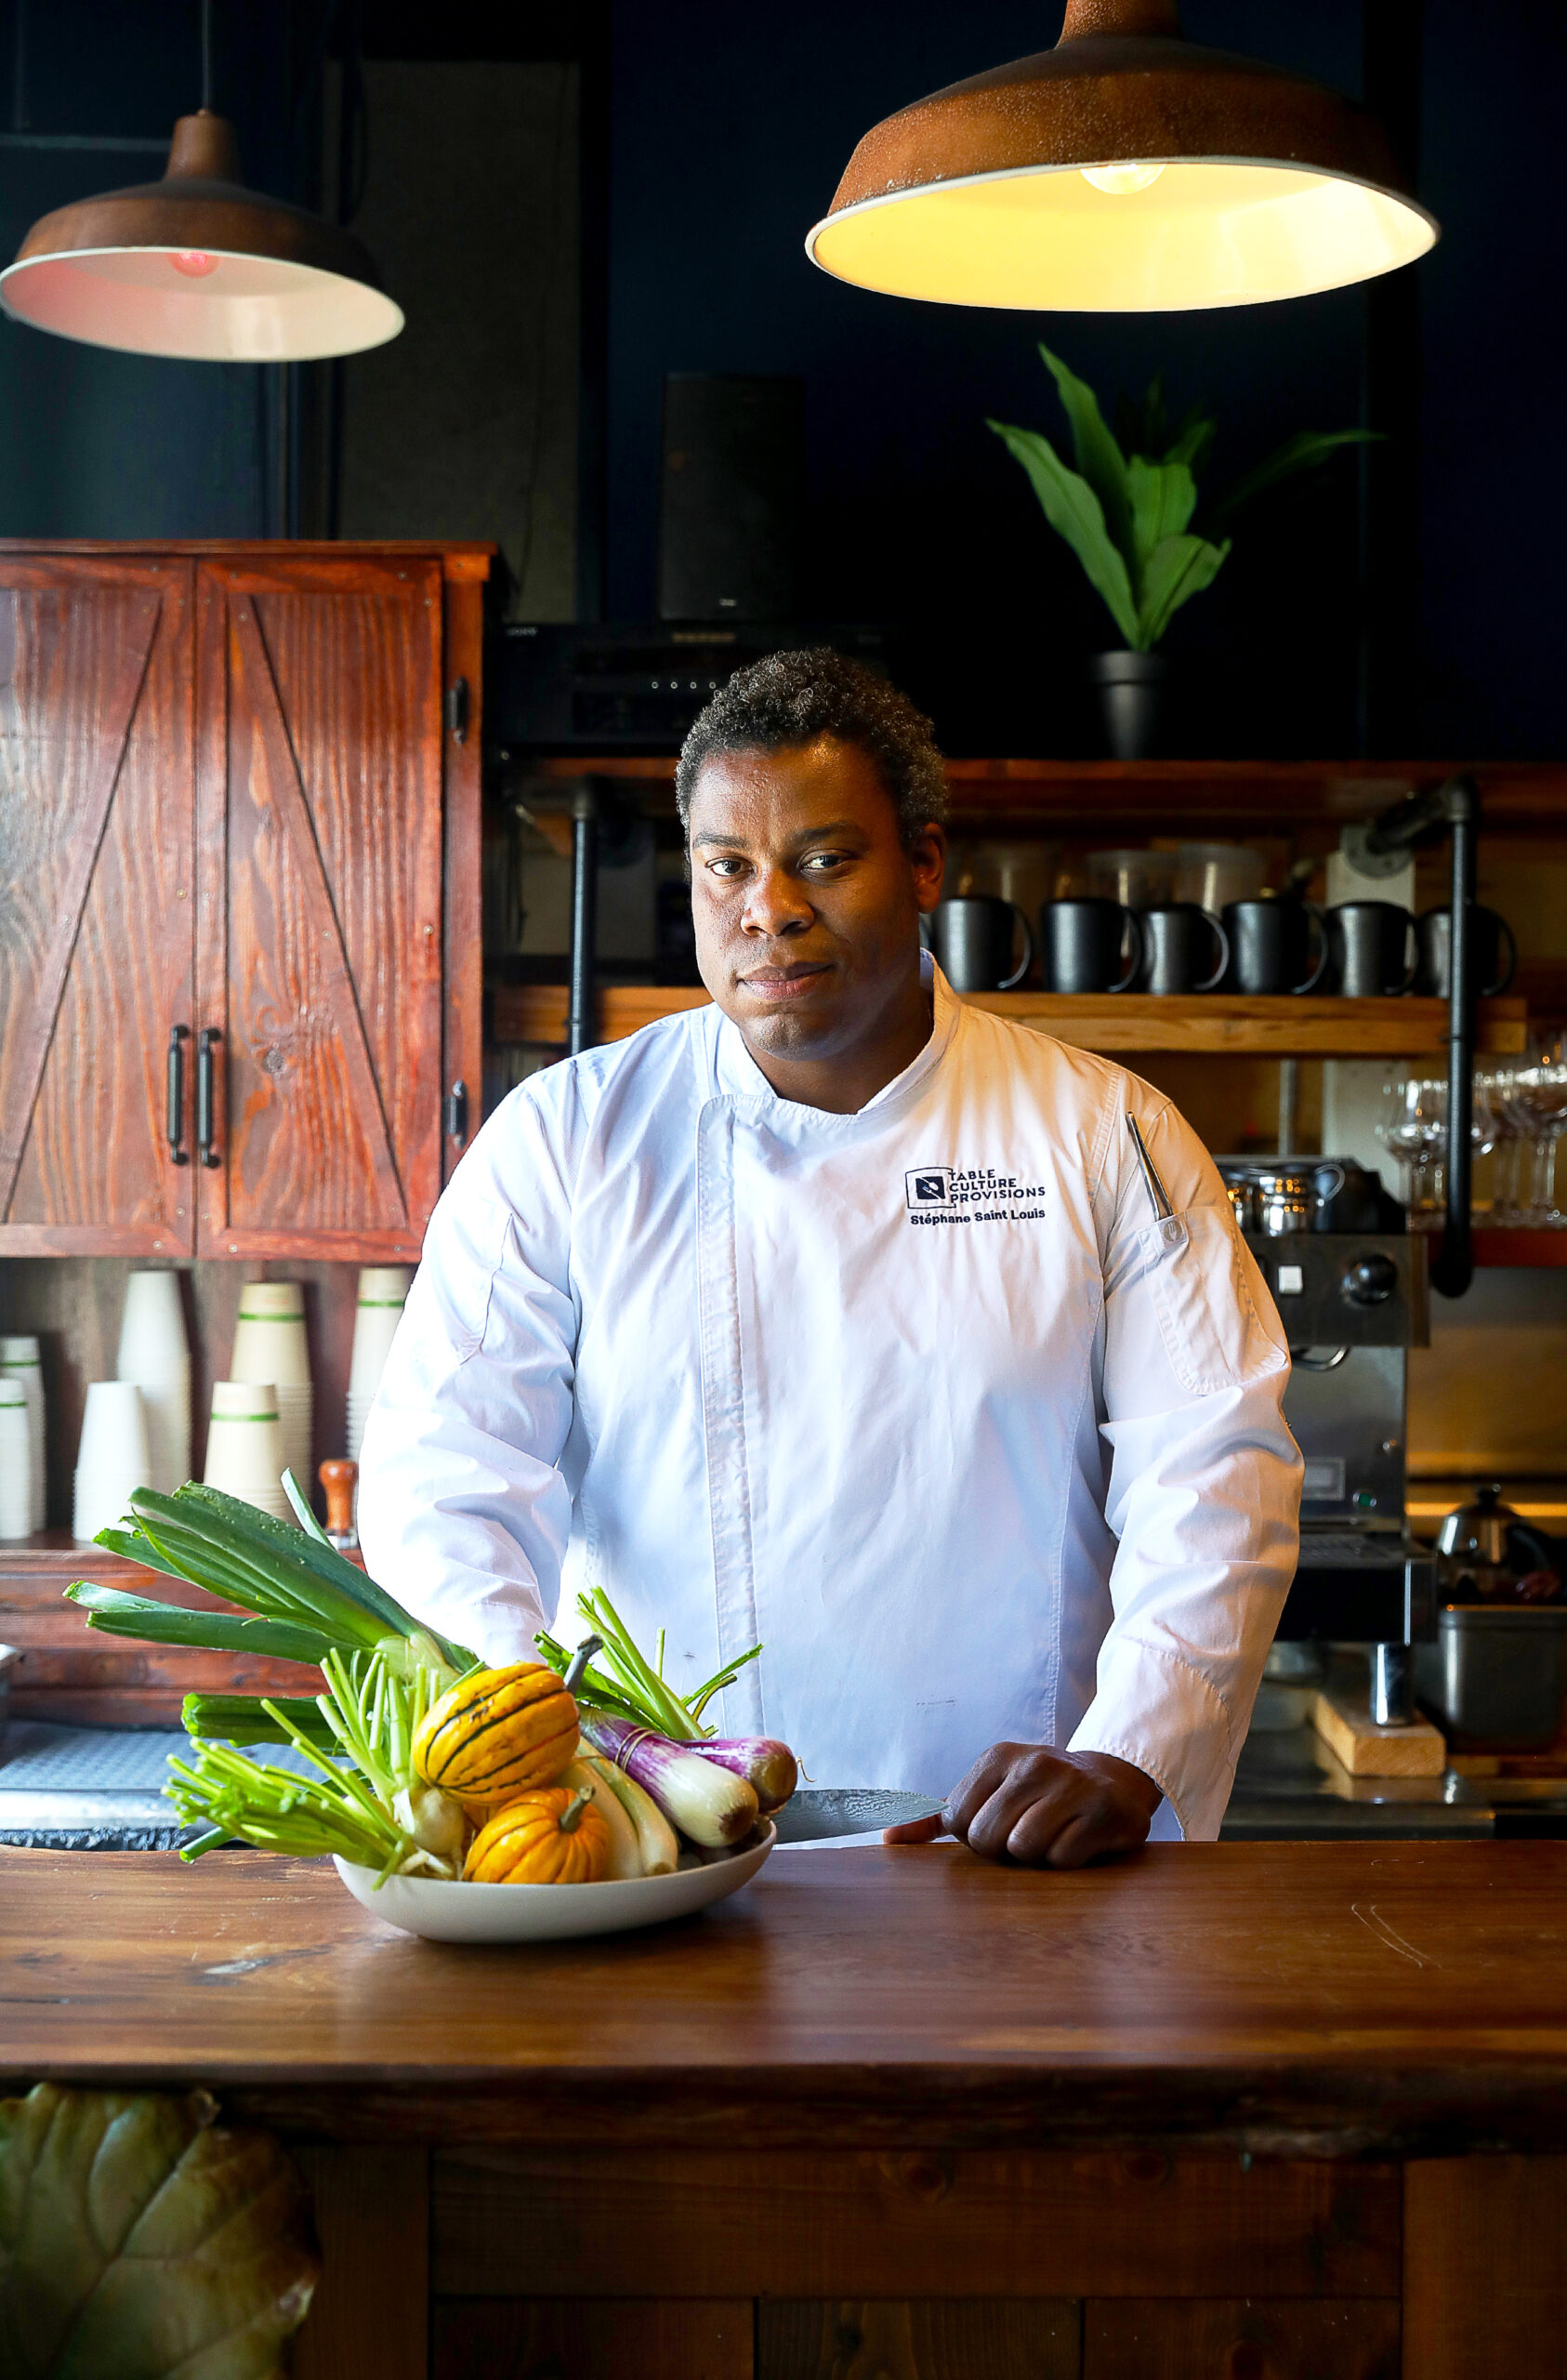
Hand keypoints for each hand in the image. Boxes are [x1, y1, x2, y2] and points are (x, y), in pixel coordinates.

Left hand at [882, 1743, 1161, 1867]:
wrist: (1110, 1783)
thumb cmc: (1036, 1796)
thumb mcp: (987, 1793)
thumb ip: (936, 1817)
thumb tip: (886, 1838)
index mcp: (998, 1756)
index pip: (958, 1821)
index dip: (976, 1836)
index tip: (1000, 1824)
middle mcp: (1034, 1762)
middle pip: (988, 1838)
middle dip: (1004, 1851)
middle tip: (1027, 1834)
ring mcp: (1072, 1784)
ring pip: (1025, 1849)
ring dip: (1036, 1857)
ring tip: (1053, 1836)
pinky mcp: (1104, 1810)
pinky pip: (1063, 1859)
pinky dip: (1068, 1861)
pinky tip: (1079, 1840)